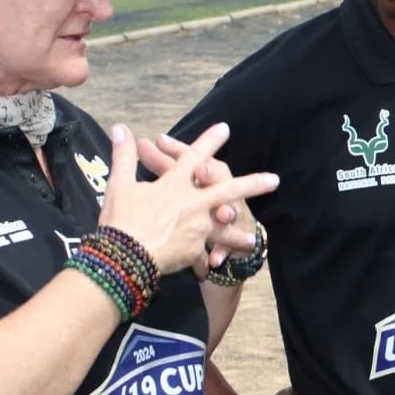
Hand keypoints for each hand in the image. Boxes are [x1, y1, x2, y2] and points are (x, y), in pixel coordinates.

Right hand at [100, 123, 276, 275]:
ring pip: (225, 228)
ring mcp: (197, 227)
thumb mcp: (119, 184)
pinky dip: (206, 261)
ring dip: (239, 234)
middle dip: (253, 184)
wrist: (123, 258)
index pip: (194, 157)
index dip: (209, 141)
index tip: (225, 129)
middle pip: (228, 190)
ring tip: (254, 239)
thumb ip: (124, 155)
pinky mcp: (195, 250)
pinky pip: (203, 256)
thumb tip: (120, 127)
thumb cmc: (120, 220)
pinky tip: (215, 267)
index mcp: (175, 185)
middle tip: (275, 180)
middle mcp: (192, 203)